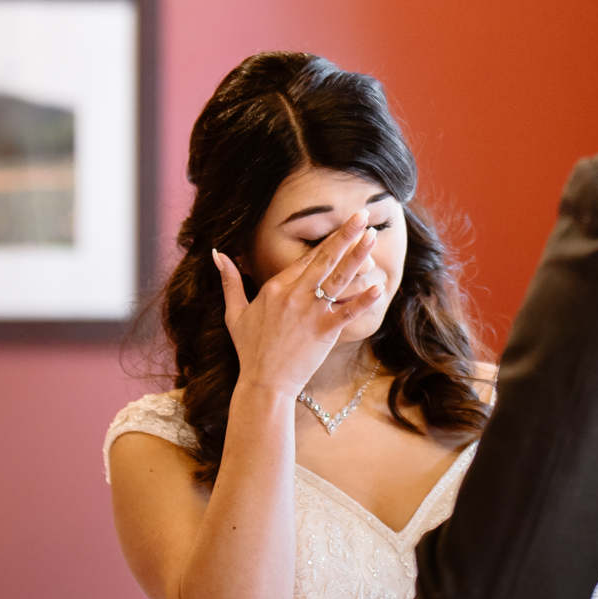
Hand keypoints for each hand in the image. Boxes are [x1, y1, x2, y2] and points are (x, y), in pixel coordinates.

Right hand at [211, 210, 390, 399]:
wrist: (263, 382)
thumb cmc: (249, 349)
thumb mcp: (234, 312)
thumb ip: (229, 281)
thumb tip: (217, 253)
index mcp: (276, 288)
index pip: (306, 258)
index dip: (327, 240)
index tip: (343, 225)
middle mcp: (295, 295)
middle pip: (324, 259)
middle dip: (345, 235)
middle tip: (362, 215)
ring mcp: (311, 313)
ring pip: (338, 279)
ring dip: (357, 256)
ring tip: (373, 237)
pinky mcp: (324, 332)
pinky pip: (348, 312)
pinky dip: (364, 299)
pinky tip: (380, 286)